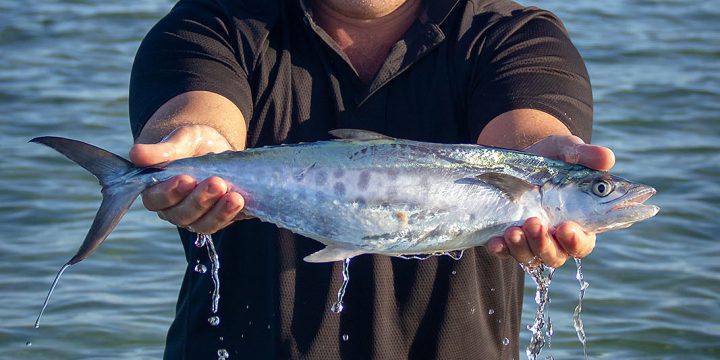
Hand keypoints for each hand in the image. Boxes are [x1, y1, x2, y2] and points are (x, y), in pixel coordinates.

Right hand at [129, 125, 247, 233]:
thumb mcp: (180, 140)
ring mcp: (198, 217)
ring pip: (205, 224)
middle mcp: (175, 209)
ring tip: (235, 197)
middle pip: (183, 215)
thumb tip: (136, 154)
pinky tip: (244, 202)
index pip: (157, 199)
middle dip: (201, 200)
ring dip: (220, 213)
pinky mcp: (220, 218)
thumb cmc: (191, 144)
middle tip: (217, 183)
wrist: (215, 147)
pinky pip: (226, 222)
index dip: (170, 192)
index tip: (186, 178)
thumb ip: (161, 150)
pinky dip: (235, 214)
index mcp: (157, 192)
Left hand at [487, 135, 614, 267]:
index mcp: (578, 222)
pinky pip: (504, 251)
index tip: (567, 228)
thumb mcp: (567, 150)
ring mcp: (530, 241)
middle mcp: (555, 238)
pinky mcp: (508, 239)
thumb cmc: (552, 156)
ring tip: (513, 231)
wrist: (518, 155)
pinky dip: (500, 249)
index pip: (583, 243)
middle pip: (555, 256)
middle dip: (544, 244)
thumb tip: (607, 158)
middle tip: (534, 223)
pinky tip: (495, 242)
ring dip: (521, 247)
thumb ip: (586, 155)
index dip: (576, 241)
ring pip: (530, 257)